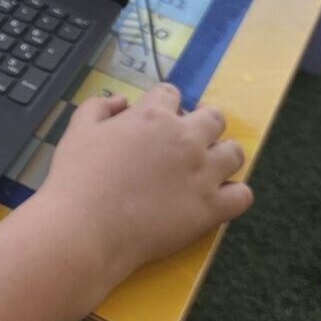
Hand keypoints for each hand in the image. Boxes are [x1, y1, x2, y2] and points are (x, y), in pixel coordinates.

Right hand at [38, 84, 251, 286]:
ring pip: (235, 153)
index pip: (171, 94)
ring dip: (222, 157)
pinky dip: (233, 195)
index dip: (163, 105)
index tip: (155, 121)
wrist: (86, 227)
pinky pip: (243, 195)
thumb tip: (121, 102)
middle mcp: (186, 138)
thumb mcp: (77, 129)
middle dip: (201, 125)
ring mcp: (203, 173)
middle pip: (214, 118)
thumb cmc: (77, 177)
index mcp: (153, 115)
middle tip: (184, 145)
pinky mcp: (211, 207)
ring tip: (205, 171)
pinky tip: (215, 200)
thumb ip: (100, 107)